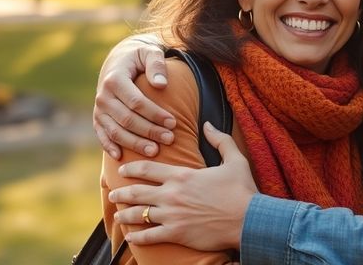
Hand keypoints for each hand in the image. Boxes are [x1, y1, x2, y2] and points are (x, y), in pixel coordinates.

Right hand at [94, 35, 174, 158]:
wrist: (120, 59)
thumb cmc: (139, 56)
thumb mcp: (150, 52)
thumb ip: (156, 65)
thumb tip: (160, 84)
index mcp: (115, 79)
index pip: (136, 102)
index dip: (155, 114)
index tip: (173, 122)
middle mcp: (103, 96)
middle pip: (127, 119)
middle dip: (149, 131)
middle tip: (170, 139)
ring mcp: (99, 109)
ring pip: (115, 131)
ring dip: (135, 143)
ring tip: (155, 151)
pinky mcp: (98, 117)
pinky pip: (102, 135)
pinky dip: (109, 146)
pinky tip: (121, 157)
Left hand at [109, 123, 257, 250]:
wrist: (249, 219)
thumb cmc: (243, 190)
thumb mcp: (235, 159)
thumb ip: (220, 140)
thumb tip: (208, 125)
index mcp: (183, 175)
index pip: (148, 169)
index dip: (132, 168)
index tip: (122, 170)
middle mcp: (172, 194)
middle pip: (137, 192)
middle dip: (122, 192)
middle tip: (113, 194)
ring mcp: (172, 215)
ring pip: (139, 214)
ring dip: (125, 215)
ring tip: (118, 215)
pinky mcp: (177, 234)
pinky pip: (150, 236)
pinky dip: (138, 236)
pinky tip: (132, 237)